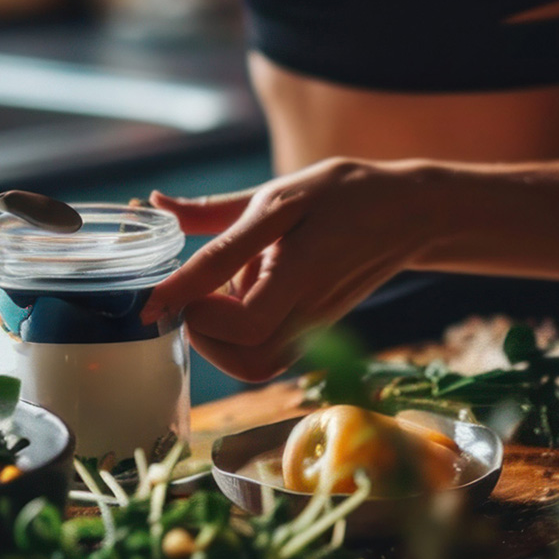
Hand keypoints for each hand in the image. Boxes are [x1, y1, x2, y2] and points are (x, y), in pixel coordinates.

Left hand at [140, 158, 439, 381]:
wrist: (408, 216)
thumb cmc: (343, 195)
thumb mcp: (279, 192)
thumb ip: (213, 211)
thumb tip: (154, 204)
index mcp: (300, 270)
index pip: (238, 316)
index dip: (185, 309)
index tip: (150, 302)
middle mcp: (308, 311)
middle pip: (245, 358)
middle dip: (203, 331)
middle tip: (192, 293)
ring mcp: (312, 328)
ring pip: (254, 365)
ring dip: (219, 342)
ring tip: (213, 299)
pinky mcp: (311, 333)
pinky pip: (266, 357)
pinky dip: (237, 342)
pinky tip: (236, 302)